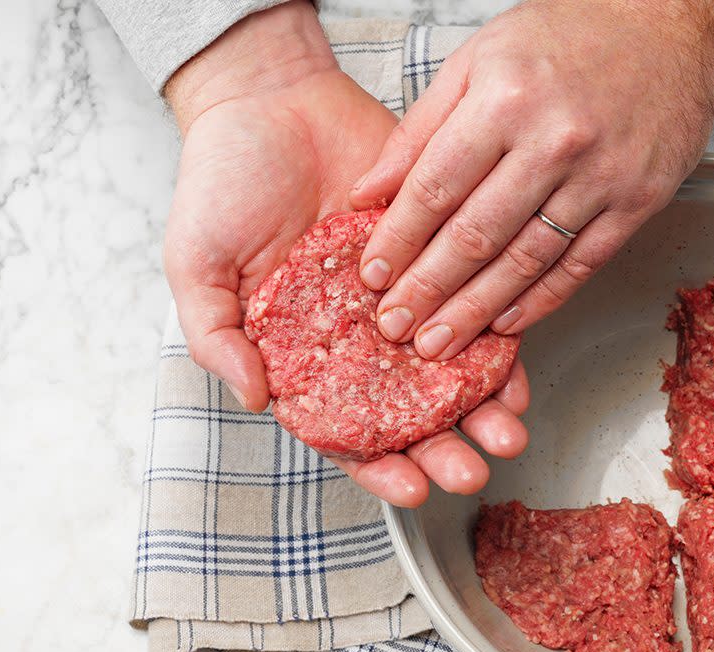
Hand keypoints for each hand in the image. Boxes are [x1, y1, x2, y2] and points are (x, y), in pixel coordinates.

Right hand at [163, 1, 527, 506]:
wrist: (273, 99)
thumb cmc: (224, 184)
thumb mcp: (197, 264)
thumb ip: (217, 336)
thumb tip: (257, 400)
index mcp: (306, 358)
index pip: (348, 432)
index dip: (380, 467)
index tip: (413, 489)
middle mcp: (362, 342)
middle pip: (411, 416)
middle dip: (446, 449)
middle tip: (473, 470)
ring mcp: (406, 303)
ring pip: (452, 373)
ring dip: (483, 408)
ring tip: (509, 431)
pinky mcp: (442, 257)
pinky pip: (478, 306)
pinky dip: (500, 341)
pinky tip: (517, 369)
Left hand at [351, 0, 713, 359]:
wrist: (668, 21)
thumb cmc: (570, 33)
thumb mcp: (480, 58)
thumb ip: (421, 128)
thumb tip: (368, 191)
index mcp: (505, 98)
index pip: (436, 187)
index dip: (399, 240)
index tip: (373, 276)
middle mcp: (553, 141)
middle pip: (477, 235)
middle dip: (428, 290)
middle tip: (396, 328)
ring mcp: (601, 176)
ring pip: (526, 260)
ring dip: (477, 310)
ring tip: (441, 344)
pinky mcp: (638, 202)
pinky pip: (581, 264)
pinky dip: (541, 300)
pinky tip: (507, 323)